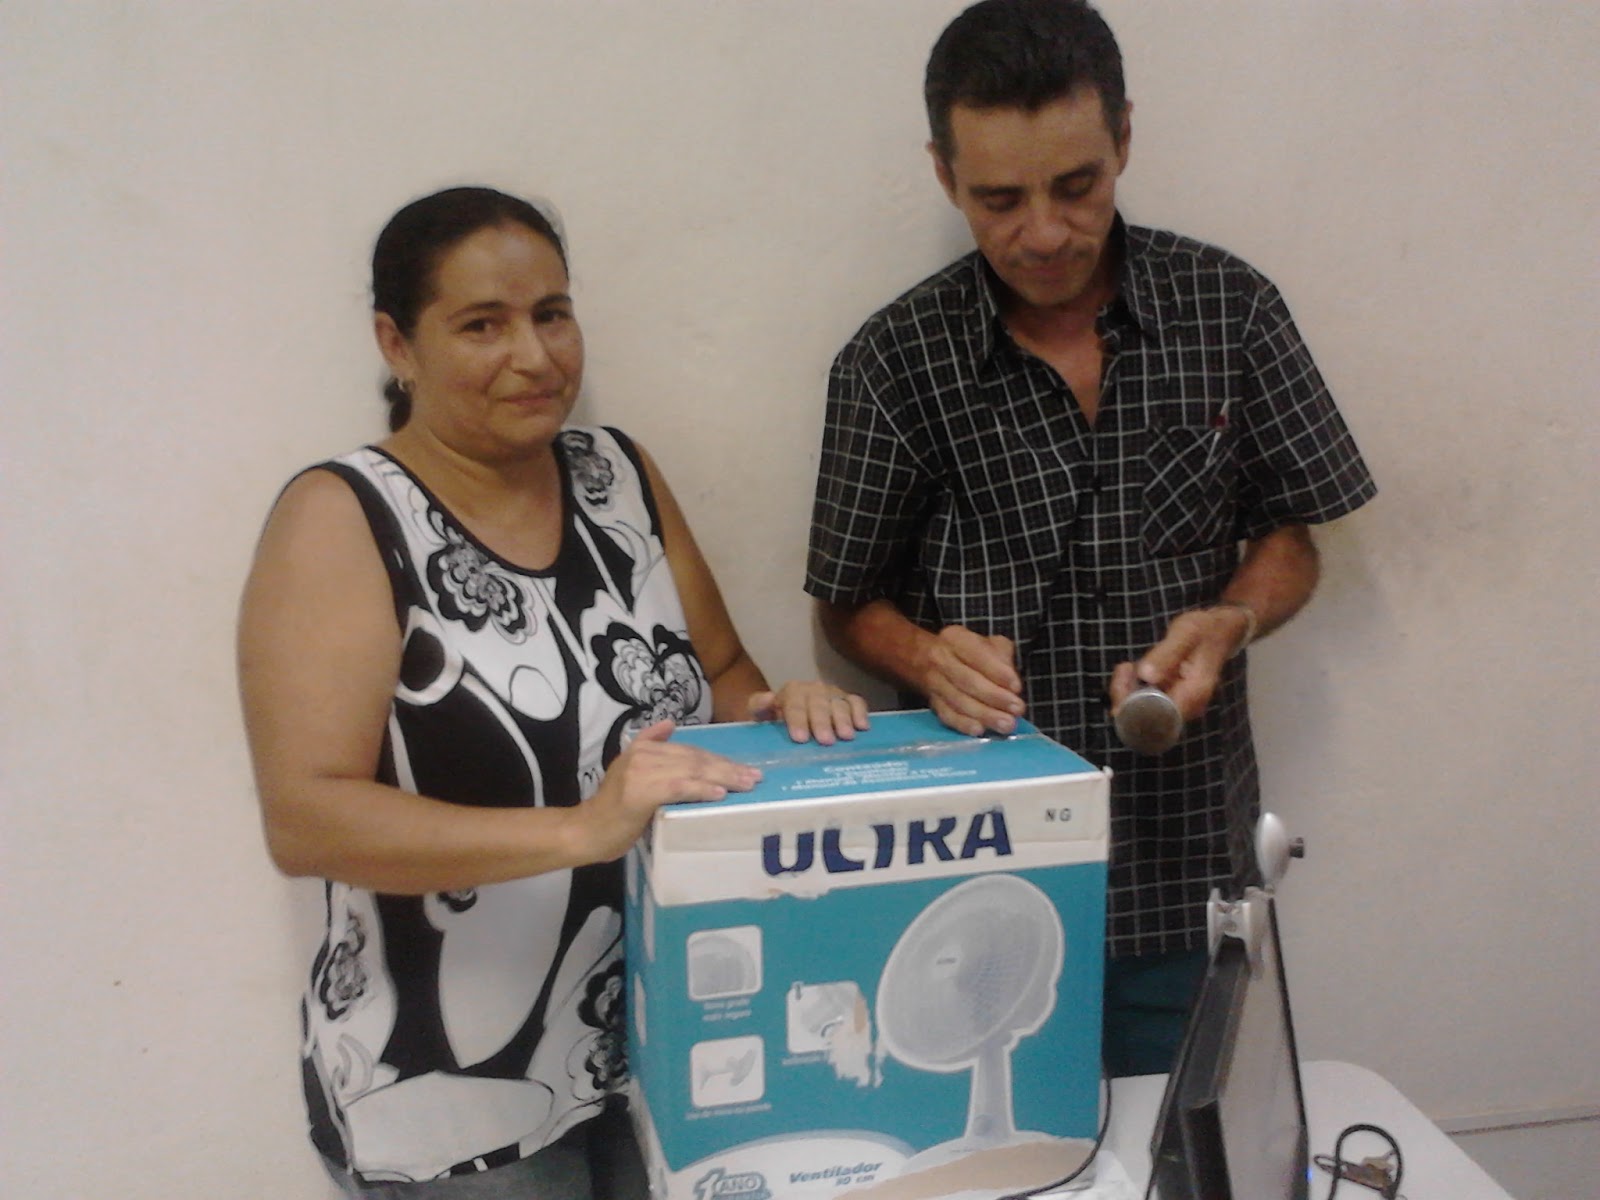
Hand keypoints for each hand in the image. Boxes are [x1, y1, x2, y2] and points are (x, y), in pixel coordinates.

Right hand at [576, 721, 760, 861]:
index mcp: (644, 748)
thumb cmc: (613, 809)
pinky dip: (701, 789)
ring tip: (746, 784)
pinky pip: (679, 787)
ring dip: (723, 777)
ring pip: (692, 770)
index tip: (744, 768)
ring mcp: (641, 771)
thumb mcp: (628, 770)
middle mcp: (644, 754)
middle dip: (728, 767)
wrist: (586, 831)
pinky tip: (720, 793)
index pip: (690, 751)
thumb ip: (649, 745)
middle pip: (695, 759)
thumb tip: (669, 724)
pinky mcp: (641, 791)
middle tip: (755, 777)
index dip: (718, 759)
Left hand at [748, 682, 870, 744]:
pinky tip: (863, 727)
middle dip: (822, 722)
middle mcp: (813, 690)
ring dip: (843, 719)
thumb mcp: (759, 713)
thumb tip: (769, 698)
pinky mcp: (846, 701)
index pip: (795, 704)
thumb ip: (759, 705)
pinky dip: (860, 712)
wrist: (788, 716)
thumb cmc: (774, 718)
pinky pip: (856, 702)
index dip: (798, 720)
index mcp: (791, 692)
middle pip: (819, 703)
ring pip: (838, 702)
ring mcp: (831, 694)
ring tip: (846, 737)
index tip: (800, 738)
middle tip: (826, 741)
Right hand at [920, 625, 1025, 736]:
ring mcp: (934, 683)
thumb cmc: (967, 652)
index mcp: (955, 638)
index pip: (977, 655)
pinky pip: (947, 715)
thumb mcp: (986, 642)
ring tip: (1006, 724)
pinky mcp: (933, 703)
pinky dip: (963, 724)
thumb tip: (1011, 681)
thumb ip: (1002, 655)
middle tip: (1017, 709)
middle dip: (995, 697)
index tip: (1017, 687)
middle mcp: (941, 659)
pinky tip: (980, 730)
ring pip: (959, 701)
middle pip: (967, 681)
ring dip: (984, 714)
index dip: (997, 672)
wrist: (924, 658)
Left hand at [1109, 606, 1250, 723]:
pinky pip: (1145, 704)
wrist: (1219, 632)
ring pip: (1142, 713)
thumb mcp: (1186, 633)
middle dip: (1126, 696)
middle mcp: (1187, 708)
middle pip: (1146, 719)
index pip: (1157, 715)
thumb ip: (1168, 654)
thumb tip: (1146, 675)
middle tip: (1125, 668)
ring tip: (1127, 667)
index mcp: (1193, 695)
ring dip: (1127, 692)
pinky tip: (1132, 671)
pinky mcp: (1171, 702)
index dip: (1133, 704)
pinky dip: (1133, 690)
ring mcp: (1179, 707)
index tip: (1128, 677)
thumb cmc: (1203, 630)